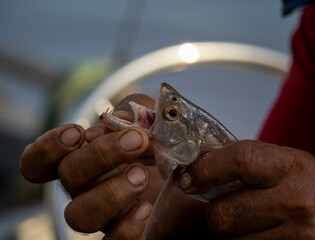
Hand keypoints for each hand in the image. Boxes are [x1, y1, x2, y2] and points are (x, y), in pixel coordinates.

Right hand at [20, 94, 205, 238]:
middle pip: (68, 177)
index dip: (48, 148)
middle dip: (100, 155)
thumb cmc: (163, 148)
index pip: (40, 162)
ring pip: (79, 215)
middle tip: (137, 140)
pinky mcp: (122, 234)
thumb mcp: (152, 121)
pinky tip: (147, 207)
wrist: (191, 182)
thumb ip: (138, 111)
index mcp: (84, 158)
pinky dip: (126, 227)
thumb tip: (124, 118)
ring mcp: (102, 214)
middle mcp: (85, 187)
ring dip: (109, 192)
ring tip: (142, 175)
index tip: (77, 132)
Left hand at [179, 140, 314, 239]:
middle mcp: (298, 202)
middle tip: (223, 206)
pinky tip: (253, 231)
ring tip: (245, 219)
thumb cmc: (302, 183)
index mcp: (292, 167)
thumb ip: (241, 163)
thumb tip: (196, 170)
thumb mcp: (278, 163)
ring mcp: (298, 236)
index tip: (188, 180)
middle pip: (223, 214)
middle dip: (214, 212)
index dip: (205, 171)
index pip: (238, 161)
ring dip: (228, 232)